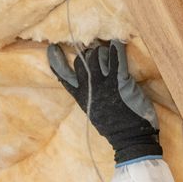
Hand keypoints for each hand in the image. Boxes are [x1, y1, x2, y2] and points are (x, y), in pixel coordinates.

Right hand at [48, 39, 161, 164]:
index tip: (52, 48)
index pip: (62, 75)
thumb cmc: (113, 126)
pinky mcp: (121, 81)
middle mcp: (89, 87)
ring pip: (97, 56)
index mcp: (80, 96)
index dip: (56, 60)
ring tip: (110, 53)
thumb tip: (84, 80)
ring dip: (104, 51)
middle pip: (81, 60)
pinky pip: (116, 59)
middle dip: (89, 53)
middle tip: (97, 53)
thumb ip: (87, 94)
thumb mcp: (92, 110)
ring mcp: (104, 84)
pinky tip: (118, 43)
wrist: (130, 138)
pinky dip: (117, 49)